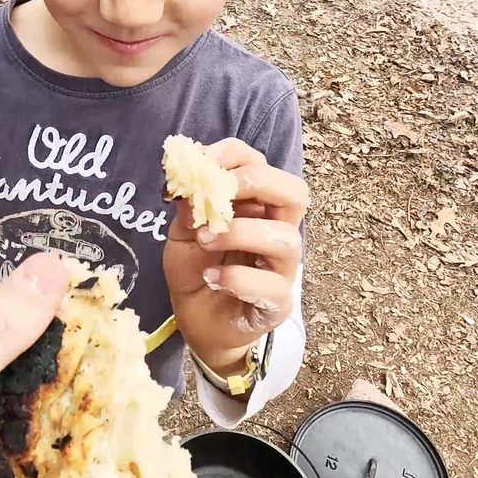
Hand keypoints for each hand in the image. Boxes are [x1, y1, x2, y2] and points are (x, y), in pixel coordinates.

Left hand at [163, 138, 307, 378]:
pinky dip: (237, 279)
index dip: (233, 155)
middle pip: (294, 192)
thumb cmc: (197, 270)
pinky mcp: (277, 303)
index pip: (260, 164)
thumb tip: (188, 184)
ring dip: (240, 232)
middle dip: (256, 182)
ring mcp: (281, 268)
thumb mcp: (182, 235)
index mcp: (256, 206)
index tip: (200, 162)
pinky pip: (272, 287)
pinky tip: (210, 279)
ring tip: (205, 239)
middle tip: (219, 194)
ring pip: (286, 238)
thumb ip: (187, 210)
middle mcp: (276, 230)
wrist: (198, 322)